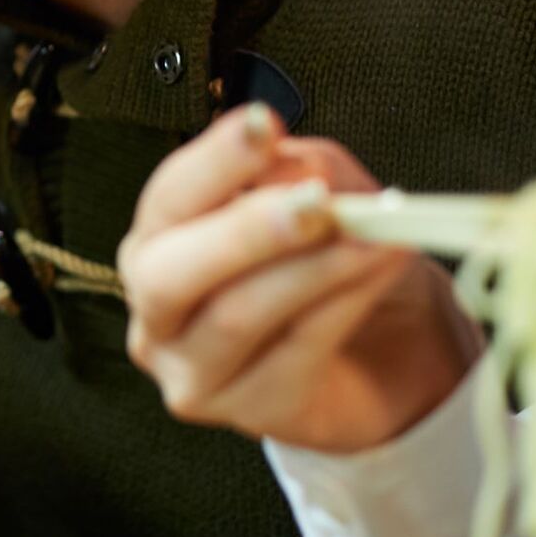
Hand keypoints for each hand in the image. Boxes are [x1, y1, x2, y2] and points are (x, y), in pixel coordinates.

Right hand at [117, 104, 481, 452]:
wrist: (379, 350)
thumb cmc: (327, 261)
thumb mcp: (316, 193)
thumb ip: (296, 173)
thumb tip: (290, 170)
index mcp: (157, 241)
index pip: (168, 197)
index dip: (213, 160)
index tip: (262, 123)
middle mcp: (156, 308)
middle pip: (172, 272)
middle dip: (246, 230)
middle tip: (316, 202)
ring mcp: (193, 370)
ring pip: (238, 316)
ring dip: (315, 269)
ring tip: (376, 236)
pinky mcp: (250, 413)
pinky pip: (294, 355)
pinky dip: (342, 307)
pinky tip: (377, 274)